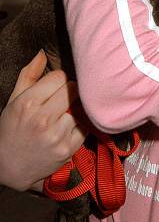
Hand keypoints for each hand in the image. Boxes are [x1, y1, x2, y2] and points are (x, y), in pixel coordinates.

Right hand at [0, 50, 86, 191]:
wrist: (8, 168)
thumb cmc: (12, 129)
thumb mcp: (14, 100)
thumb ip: (29, 74)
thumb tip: (42, 53)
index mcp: (28, 103)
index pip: (59, 77)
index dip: (59, 80)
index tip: (54, 87)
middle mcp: (42, 119)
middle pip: (74, 89)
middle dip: (71, 91)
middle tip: (63, 98)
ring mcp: (57, 135)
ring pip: (82, 106)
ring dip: (78, 107)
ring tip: (66, 113)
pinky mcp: (68, 149)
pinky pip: (87, 125)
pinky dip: (82, 123)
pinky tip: (71, 126)